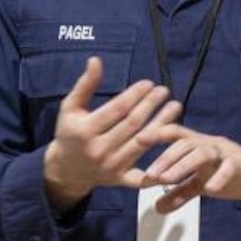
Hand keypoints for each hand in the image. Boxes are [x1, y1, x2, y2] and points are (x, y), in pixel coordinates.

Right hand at [43, 57, 181, 211]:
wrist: (66, 170)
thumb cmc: (69, 133)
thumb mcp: (70, 108)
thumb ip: (85, 85)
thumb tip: (96, 60)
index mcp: (85, 130)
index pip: (116, 109)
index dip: (135, 95)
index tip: (149, 83)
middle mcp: (98, 149)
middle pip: (132, 125)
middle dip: (150, 105)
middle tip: (164, 91)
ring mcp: (110, 167)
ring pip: (142, 144)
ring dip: (161, 124)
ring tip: (175, 107)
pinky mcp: (119, 180)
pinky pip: (141, 177)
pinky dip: (158, 169)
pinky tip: (173, 149)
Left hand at [137, 122, 240, 212]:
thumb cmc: (229, 175)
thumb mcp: (200, 186)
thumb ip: (179, 194)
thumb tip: (156, 207)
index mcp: (198, 145)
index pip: (175, 134)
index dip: (156, 134)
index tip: (136, 141)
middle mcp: (210, 144)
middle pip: (185, 144)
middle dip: (165, 158)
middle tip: (149, 175)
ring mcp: (227, 153)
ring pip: (204, 152)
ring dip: (183, 165)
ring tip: (167, 180)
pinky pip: (231, 167)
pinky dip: (220, 176)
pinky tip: (210, 189)